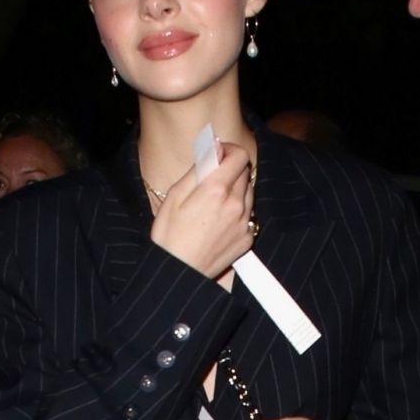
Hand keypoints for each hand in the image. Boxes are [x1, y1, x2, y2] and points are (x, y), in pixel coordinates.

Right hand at [151, 142, 254, 281]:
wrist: (178, 272)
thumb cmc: (169, 235)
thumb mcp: (175, 195)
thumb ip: (199, 168)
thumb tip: (215, 147)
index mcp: (216, 189)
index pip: (239, 155)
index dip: (228, 150)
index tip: (217, 156)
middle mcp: (236, 204)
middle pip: (245, 172)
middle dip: (231, 170)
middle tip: (211, 180)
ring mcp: (244, 223)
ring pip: (249, 192)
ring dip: (236, 190)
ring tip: (214, 203)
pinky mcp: (247, 239)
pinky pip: (249, 215)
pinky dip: (239, 212)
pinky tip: (220, 221)